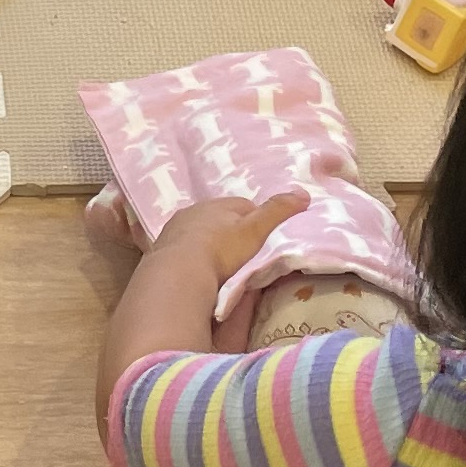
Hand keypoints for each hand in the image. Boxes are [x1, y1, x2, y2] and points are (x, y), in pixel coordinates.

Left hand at [151, 187, 310, 289]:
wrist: (178, 273)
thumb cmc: (221, 250)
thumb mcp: (255, 230)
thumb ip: (277, 212)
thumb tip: (304, 193)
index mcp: (219, 204)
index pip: (244, 206)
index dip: (256, 221)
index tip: (263, 239)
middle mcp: (195, 210)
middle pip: (219, 217)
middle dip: (230, 230)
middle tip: (242, 253)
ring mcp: (175, 229)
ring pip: (198, 231)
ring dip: (208, 242)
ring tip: (219, 263)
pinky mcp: (161, 248)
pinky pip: (180, 246)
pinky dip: (189, 253)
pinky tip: (195, 267)